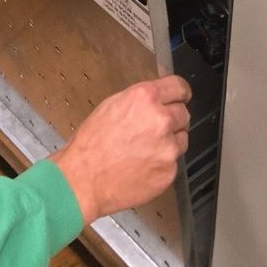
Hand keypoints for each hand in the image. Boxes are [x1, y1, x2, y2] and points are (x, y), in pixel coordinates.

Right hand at [51, 76, 191, 224]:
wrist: (83, 180)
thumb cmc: (91, 145)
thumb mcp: (112, 106)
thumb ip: (140, 100)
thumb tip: (158, 97)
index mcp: (145, 98)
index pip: (179, 87)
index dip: (180, 93)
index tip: (181, 97)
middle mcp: (161, 120)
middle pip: (183, 113)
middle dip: (172, 120)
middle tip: (153, 130)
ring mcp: (168, 148)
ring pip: (182, 139)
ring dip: (169, 142)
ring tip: (144, 150)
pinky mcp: (169, 171)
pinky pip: (174, 162)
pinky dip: (162, 163)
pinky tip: (143, 165)